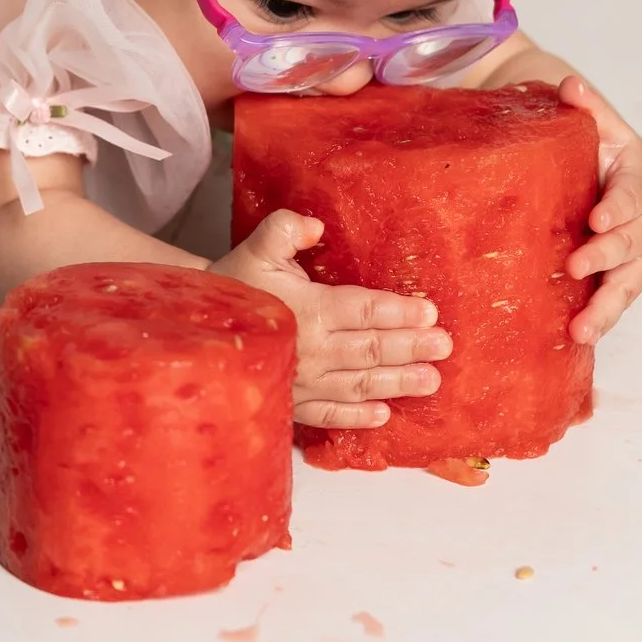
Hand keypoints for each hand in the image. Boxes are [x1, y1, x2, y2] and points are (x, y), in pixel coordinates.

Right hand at [213, 210, 451, 428]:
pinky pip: (330, 414)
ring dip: (398, 383)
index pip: (364, 310)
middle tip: (445, 347)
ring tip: (431, 381)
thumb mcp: (256, 246)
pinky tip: (384, 414)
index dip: (398, 311)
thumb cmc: (234, 283)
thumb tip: (316, 224)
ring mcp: (303, 381)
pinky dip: (357, 417)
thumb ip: (285, 228)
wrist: (196, 323)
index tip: (430, 312)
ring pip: (360, 384)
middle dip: (411, 347)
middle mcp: (311, 348)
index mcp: (307, 308)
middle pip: (371, 349)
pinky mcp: (293, 403)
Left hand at [558, 75, 641, 342]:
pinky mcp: (622, 276)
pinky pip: (616, 300)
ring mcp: (638, 253)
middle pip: (634, 244)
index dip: (617, 210)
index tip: (595, 220)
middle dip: (607, 258)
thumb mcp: (594, 123)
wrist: (599, 170)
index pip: (633, 196)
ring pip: (629, 283)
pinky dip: (601, 320)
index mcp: (641, 180)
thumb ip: (586, 107)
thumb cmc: (595, 145)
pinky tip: (579, 340)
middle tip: (575, 266)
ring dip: (608, 307)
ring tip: (582, 330)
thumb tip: (570, 85)